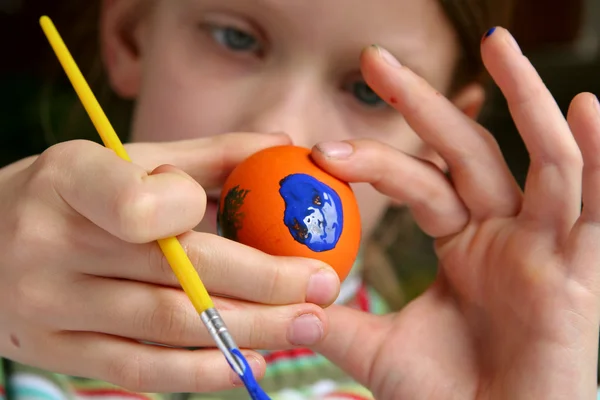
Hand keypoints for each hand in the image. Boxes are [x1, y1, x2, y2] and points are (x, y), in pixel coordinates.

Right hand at [0, 132, 339, 392]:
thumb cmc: (75, 197)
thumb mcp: (127, 161)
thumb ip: (206, 156)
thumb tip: (284, 145)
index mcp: (69, 181)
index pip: (142, 204)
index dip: (203, 209)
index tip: (269, 221)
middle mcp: (50, 245)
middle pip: (179, 274)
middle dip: (268, 284)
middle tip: (326, 286)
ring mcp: (49, 307)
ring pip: (170, 327)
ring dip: (251, 331)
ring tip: (308, 325)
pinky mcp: (55, 353)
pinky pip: (141, 370)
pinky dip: (203, 369)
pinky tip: (249, 360)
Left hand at [310, 28, 599, 398]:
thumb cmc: (447, 397)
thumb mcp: (376, 349)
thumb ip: (332, 319)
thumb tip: (279, 297)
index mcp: (462, 243)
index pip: (420, 180)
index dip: (375, 158)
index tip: (322, 147)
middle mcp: (505, 232)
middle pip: (466, 152)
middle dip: (423, 103)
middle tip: (373, 60)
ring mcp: (546, 245)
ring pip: (539, 158)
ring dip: (523, 98)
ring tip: (496, 42)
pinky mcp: (582, 270)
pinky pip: (595, 207)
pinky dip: (596, 157)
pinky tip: (587, 107)